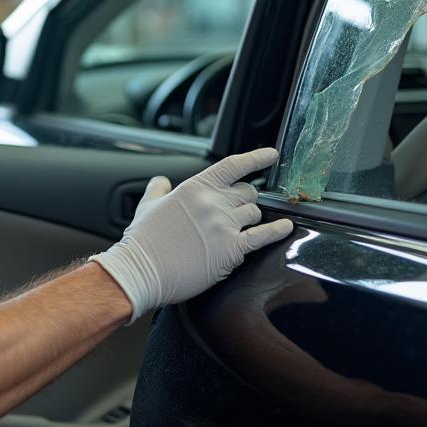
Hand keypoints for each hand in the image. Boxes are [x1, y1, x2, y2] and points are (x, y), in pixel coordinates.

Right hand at [91, 147, 292, 321]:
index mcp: (195, 187)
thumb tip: (160, 181)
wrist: (141, 270)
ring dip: (251, 219)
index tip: (271, 155)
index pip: (234, 166)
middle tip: (237, 210)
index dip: (257, 158)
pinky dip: (277, 231)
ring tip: (240, 227)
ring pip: (255, 213)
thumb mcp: (147, 206)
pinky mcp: (231, 250)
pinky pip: (263, 236)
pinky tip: (286, 228)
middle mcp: (213, 202)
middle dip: (246, 199)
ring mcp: (224, 225)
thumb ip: (157, 189)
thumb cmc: (143, 241)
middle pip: (248, 192)